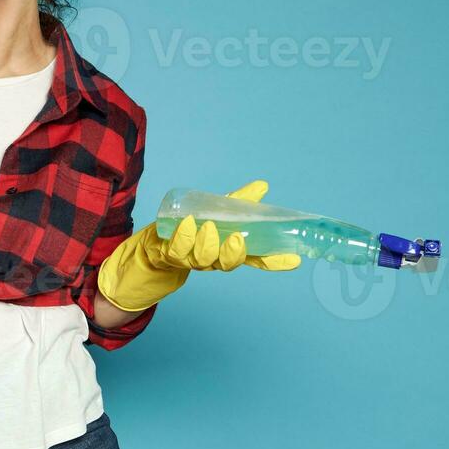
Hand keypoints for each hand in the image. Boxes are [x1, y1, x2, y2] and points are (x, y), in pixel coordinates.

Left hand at [96, 179, 300, 312]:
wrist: (155, 249)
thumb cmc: (192, 231)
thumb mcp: (216, 212)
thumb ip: (239, 202)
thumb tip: (261, 185)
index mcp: (227, 252)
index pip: (255, 260)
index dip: (273, 261)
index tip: (293, 260)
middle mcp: (211, 259)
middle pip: (226, 263)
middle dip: (232, 254)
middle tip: (236, 241)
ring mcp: (190, 259)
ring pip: (201, 259)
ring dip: (206, 245)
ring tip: (208, 228)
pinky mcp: (169, 253)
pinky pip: (177, 250)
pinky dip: (182, 238)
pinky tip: (186, 225)